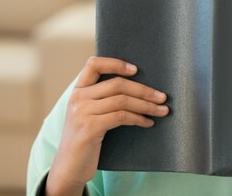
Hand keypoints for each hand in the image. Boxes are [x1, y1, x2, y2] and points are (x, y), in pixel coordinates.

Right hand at [46, 56, 168, 195]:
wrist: (68, 168)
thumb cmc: (85, 139)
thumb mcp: (87, 114)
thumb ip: (101, 99)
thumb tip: (138, 88)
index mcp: (78, 91)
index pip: (94, 64)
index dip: (116, 63)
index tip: (136, 70)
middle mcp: (78, 98)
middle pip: (117, 84)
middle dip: (144, 90)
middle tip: (163, 97)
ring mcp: (82, 112)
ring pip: (123, 100)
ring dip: (147, 106)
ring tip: (162, 111)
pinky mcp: (90, 128)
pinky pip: (121, 117)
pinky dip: (139, 119)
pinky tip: (148, 123)